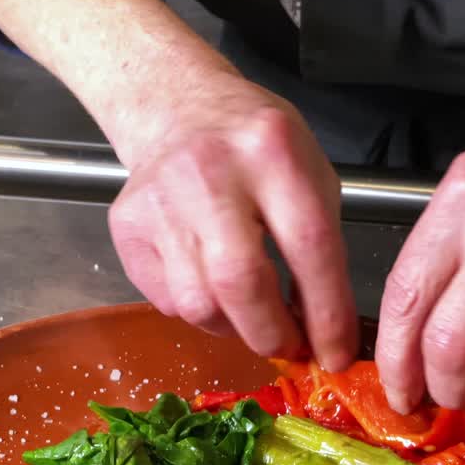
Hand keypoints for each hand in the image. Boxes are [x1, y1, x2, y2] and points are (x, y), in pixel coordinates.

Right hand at [108, 74, 358, 369]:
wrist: (179, 110)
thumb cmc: (256, 148)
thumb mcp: (309, 174)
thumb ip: (321, 249)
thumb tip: (324, 333)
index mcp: (272, 152)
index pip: (309, 248)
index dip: (327, 314)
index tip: (336, 354)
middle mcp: (211, 173)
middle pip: (242, 282)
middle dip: (272, 333)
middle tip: (289, 347)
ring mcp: (161, 199)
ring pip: (199, 303)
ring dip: (234, 327)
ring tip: (250, 313)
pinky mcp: (128, 225)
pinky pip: (167, 300)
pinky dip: (200, 311)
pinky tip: (213, 286)